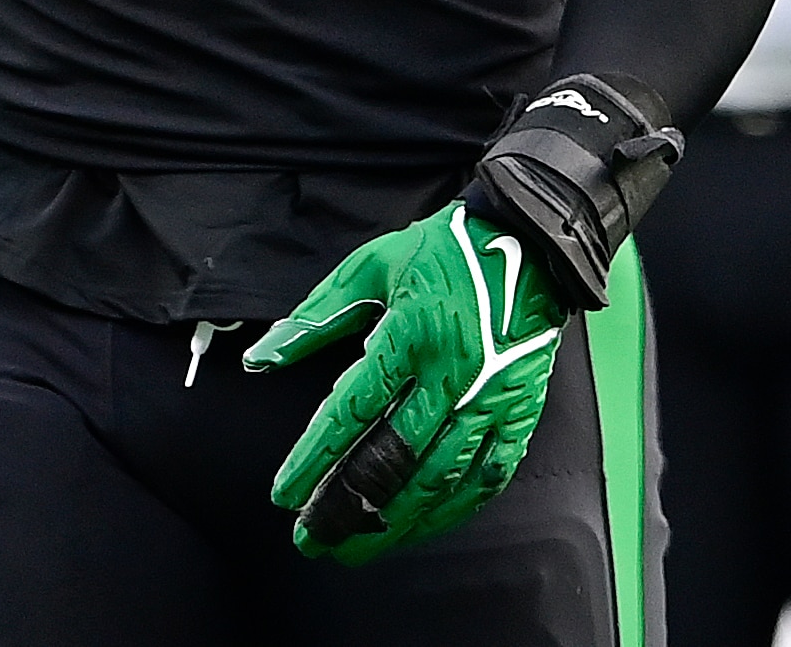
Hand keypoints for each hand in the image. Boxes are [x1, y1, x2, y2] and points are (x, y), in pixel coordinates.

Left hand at [246, 202, 565, 564]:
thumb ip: (313, 318)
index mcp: (410, 334)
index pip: (351, 411)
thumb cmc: (442, 252)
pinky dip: (451, 509)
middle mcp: (452, 375)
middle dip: (346, 506)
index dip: (314, 458)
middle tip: (312, 537)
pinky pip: (486, 478)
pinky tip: (420, 525)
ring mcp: (490, 399)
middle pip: (392, 459)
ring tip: (356, 546)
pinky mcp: (520, 413)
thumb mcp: (369, 268)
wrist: (530, 244)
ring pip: (439, 480)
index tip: (284, 495)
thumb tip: (260, 359)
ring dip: (393, 522)